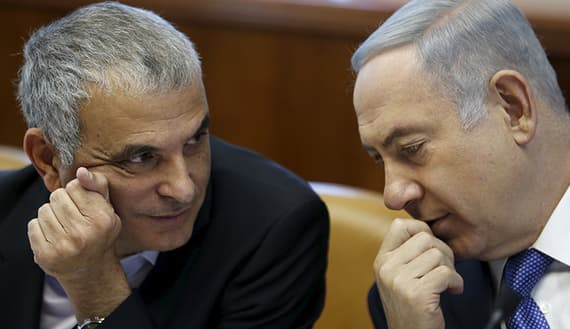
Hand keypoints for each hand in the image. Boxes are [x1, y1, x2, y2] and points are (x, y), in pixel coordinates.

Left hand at [28, 167, 129, 319]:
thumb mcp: (107, 207)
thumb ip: (98, 185)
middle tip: (71, 215)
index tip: (82, 204)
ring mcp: (64, 246)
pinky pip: (33, 225)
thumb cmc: (99, 231)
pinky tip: (53, 235)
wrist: (90, 268)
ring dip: (50, 214)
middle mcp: (84, 234)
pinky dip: (40, 227)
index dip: (77, 192)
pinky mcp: (46, 256)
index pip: (75, 187)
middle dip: (62, 201)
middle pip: (57, 196)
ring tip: (62, 225)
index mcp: (102, 219)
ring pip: (43, 210)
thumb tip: (81, 171)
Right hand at [374, 218, 463, 328]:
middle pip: (425, 237)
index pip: (400, 225)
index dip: (422, 230)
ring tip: (446, 283)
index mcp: (382, 260)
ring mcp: (399, 281)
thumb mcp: (399, 277)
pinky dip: (456, 282)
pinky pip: (446, 273)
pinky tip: (452, 291)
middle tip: (444, 269)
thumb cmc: (411, 309)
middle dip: (443, 251)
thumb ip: (407, 254)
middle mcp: (387, 268)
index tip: (431, 246)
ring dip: (450, 269)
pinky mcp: (416, 294)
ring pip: (437, 254)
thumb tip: (429, 231)